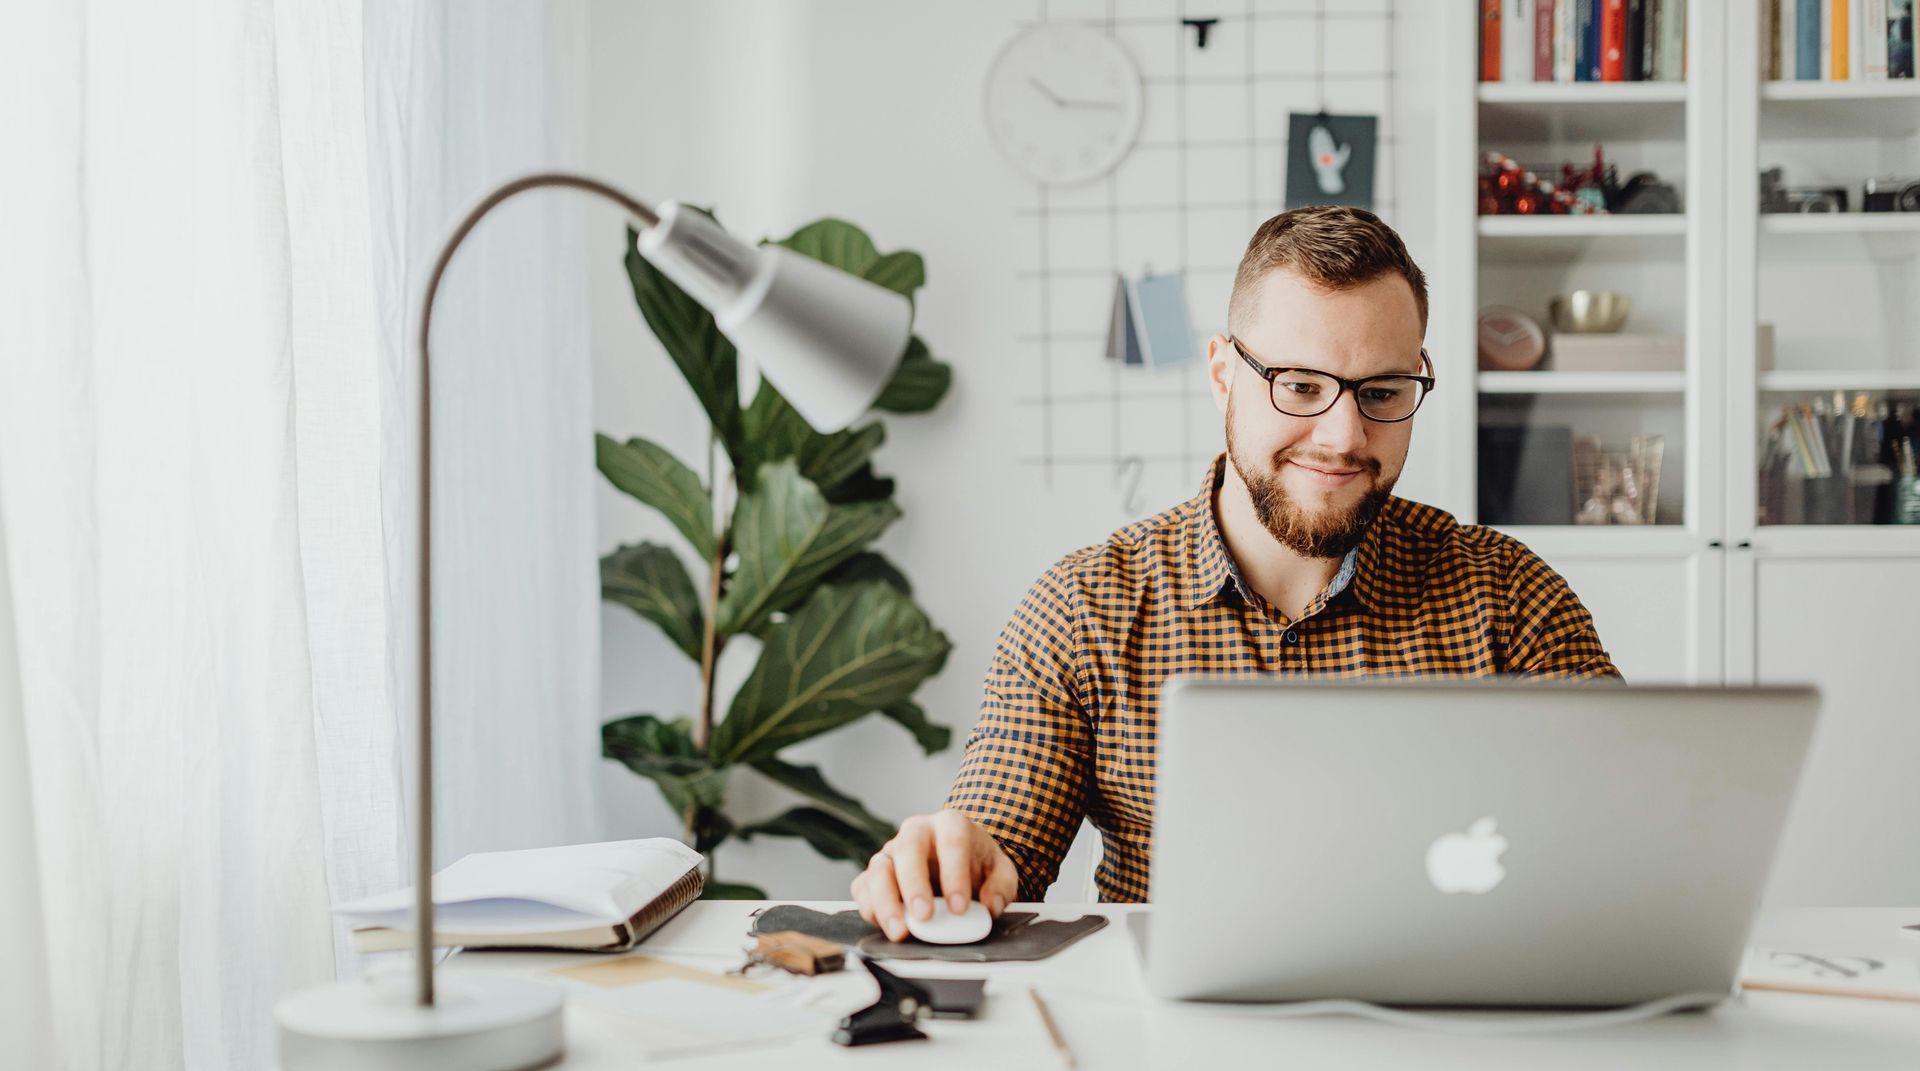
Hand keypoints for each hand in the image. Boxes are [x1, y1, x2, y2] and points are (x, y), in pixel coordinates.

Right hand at [851, 809, 1018, 941]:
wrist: (958, 862)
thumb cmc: (977, 864)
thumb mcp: (1000, 871)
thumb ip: (1001, 886)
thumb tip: (989, 906)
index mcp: (950, 824)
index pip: (951, 842)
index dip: (954, 875)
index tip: (960, 908)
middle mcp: (916, 832)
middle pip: (907, 849)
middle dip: (914, 885)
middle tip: (924, 916)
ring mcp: (892, 851)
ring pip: (878, 868)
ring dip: (886, 902)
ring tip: (900, 931)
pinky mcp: (875, 873)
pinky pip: (863, 888)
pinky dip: (870, 908)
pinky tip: (886, 926)